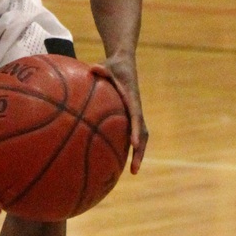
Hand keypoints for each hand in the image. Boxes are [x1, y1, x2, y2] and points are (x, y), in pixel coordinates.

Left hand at [99, 55, 146, 172]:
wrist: (124, 63)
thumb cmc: (114, 65)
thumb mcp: (108, 64)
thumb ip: (101, 69)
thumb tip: (92, 69)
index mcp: (132, 98)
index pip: (136, 116)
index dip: (135, 131)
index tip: (134, 144)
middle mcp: (136, 108)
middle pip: (142, 134)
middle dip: (140, 152)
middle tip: (134, 170)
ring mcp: (134, 114)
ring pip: (140, 137)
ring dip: (138, 154)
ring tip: (131, 172)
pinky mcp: (129, 116)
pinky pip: (129, 134)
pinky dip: (126, 147)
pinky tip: (115, 159)